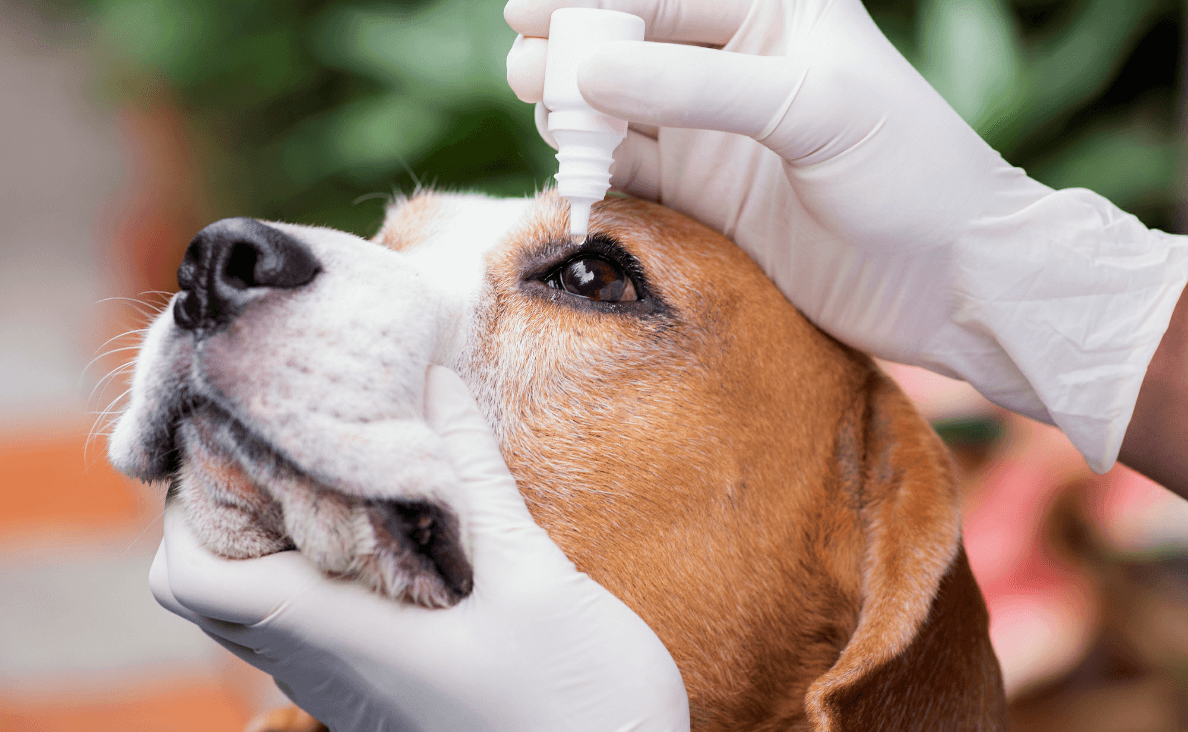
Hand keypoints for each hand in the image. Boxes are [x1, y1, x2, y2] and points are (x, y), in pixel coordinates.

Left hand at [150, 366, 688, 731]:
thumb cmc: (579, 703)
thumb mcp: (532, 576)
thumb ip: (475, 478)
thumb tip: (436, 383)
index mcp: (343, 637)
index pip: (195, 577)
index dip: (191, 504)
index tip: (239, 435)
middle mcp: (328, 670)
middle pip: (218, 590)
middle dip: (233, 507)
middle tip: (292, 439)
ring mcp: (355, 690)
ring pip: (268, 610)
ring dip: (282, 538)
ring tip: (343, 468)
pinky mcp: (389, 695)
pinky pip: (319, 629)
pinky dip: (327, 572)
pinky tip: (393, 530)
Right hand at [506, 0, 1187, 472]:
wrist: (950, 282)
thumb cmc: (907, 171)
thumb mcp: (810, 110)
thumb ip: (700, 84)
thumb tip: (591, 67)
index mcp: (779, 13)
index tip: (525, 10)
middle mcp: (741, 66)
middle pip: (634, 45)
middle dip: (575, 53)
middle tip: (528, 73)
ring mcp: (721, 135)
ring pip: (624, 109)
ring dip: (578, 112)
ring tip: (544, 117)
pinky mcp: (711, 197)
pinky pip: (636, 173)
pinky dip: (599, 172)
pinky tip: (571, 173)